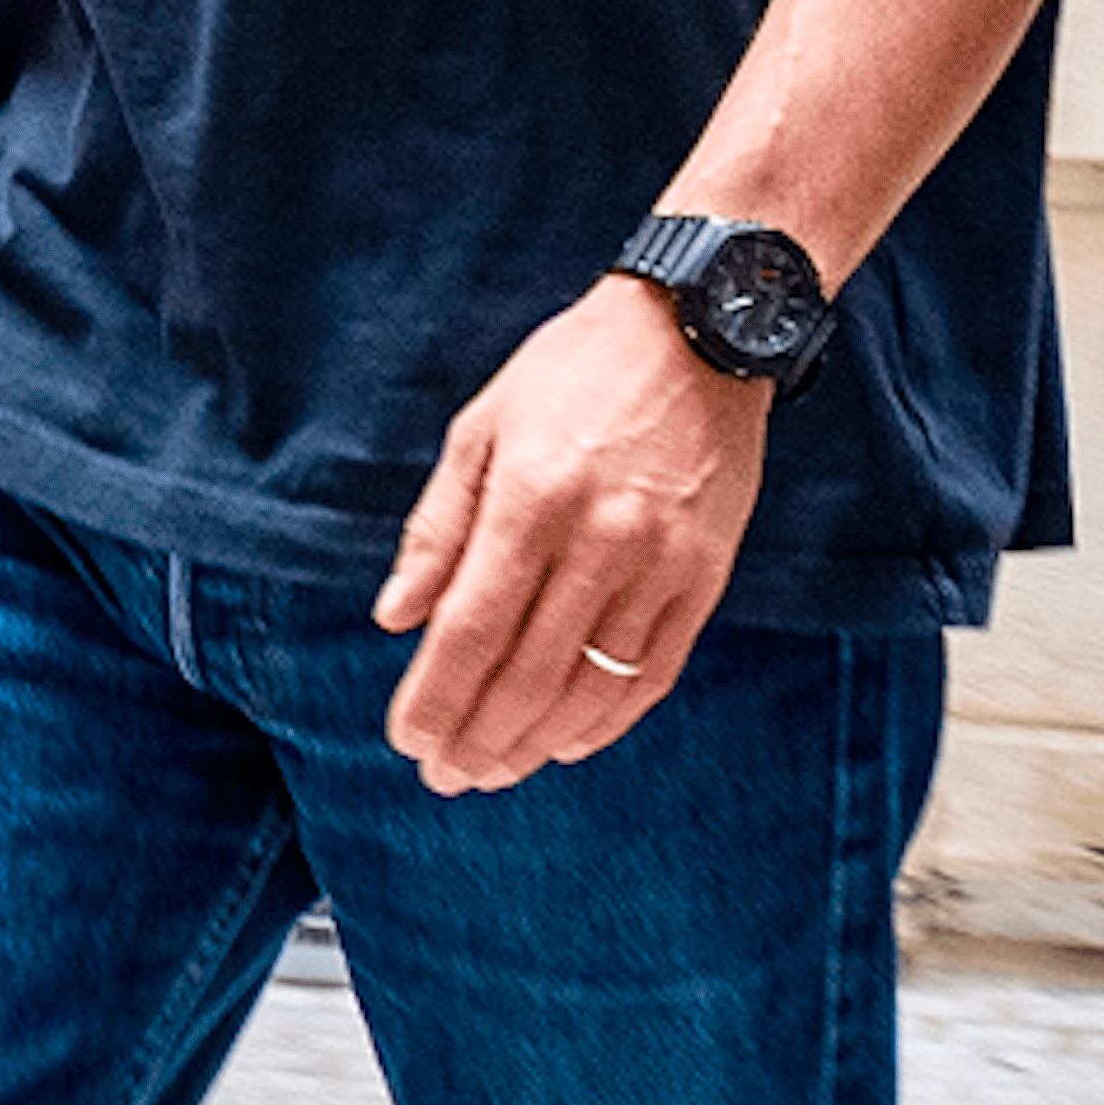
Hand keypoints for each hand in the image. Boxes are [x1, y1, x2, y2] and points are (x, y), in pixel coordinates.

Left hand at [370, 276, 770, 795]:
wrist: (699, 330)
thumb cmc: (571, 373)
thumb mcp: (482, 426)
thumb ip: (438, 527)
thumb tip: (395, 617)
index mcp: (529, 497)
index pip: (471, 629)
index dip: (436, 697)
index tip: (407, 739)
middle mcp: (598, 538)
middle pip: (528, 672)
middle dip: (477, 737)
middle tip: (444, 775)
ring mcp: (661, 562)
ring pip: (592, 685)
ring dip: (536, 741)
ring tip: (494, 769)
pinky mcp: (708, 575)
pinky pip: (655, 672)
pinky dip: (608, 720)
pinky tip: (567, 741)